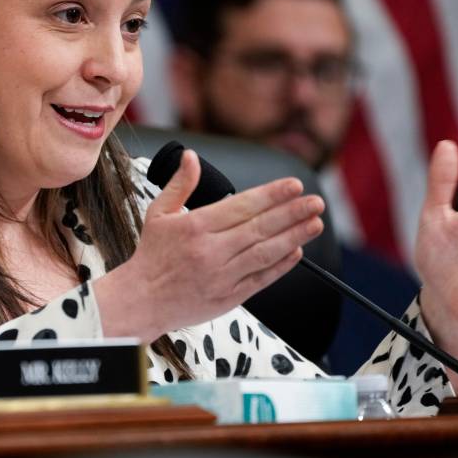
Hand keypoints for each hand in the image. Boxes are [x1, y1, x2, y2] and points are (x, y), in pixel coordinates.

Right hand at [95, 150, 324, 341]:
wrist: (142, 300)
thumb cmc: (151, 256)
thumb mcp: (159, 213)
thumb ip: (180, 184)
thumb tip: (192, 156)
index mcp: (195, 227)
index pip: (242, 206)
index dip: (271, 195)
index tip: (293, 186)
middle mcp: (211, 251)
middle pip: (260, 228)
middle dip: (292, 213)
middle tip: (315, 202)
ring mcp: (222, 276)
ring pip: (265, 253)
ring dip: (294, 237)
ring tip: (315, 223)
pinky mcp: (229, 298)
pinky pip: (261, 279)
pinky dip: (281, 266)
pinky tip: (296, 251)